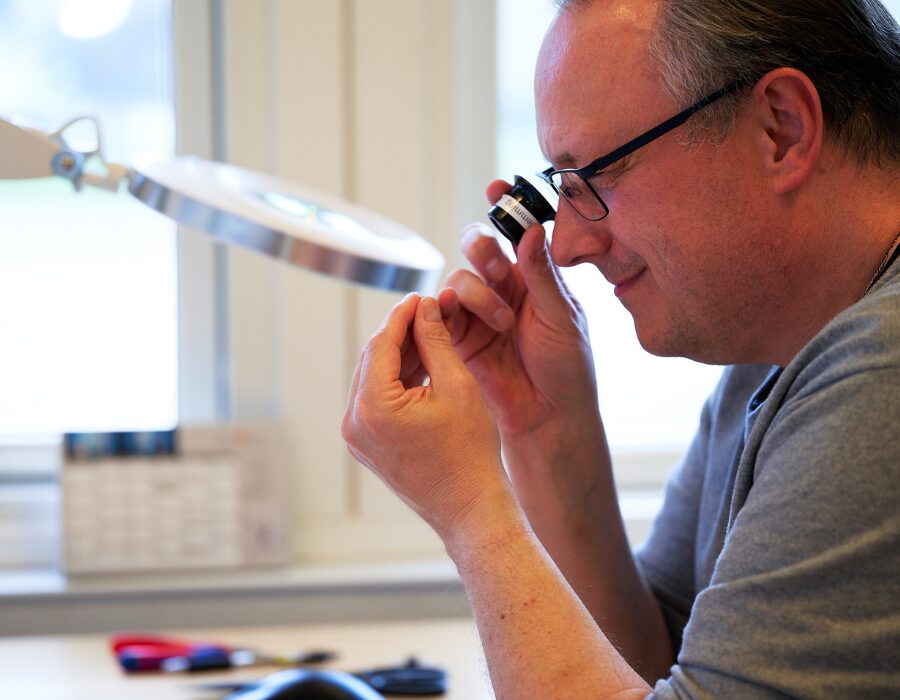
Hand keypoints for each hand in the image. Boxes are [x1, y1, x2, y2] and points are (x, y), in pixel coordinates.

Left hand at [341, 293, 515, 540]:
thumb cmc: (470, 452)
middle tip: (427, 311)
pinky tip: (421, 364)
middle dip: (399, 333)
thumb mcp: (457, 386)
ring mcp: (357, 437)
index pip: (380, 344)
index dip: (402, 316)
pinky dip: (396, 381)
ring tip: (429, 334)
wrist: (470, 507)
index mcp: (372, 408)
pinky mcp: (366, 445)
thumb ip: (435, 341)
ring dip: (398, 356)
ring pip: (373, 379)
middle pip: (372, 359)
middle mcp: (354, 423)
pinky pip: (376, 401)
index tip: (421, 296)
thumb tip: (424, 308)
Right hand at [440, 180, 598, 437]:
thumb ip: (542, 274)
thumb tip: (531, 230)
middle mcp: (505, 287)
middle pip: (478, 245)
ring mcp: (479, 310)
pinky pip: (442, 308)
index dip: (504, 205)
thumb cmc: (566, 367)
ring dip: (479, 293)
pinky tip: (468, 321)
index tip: (496, 187)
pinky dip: (448, 307)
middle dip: (482, 248)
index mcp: (535, 276)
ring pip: (460, 276)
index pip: (516, 231)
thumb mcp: (561, 316)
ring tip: (502, 323)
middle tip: (498, 268)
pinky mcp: (459, 335)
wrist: (547, 414)